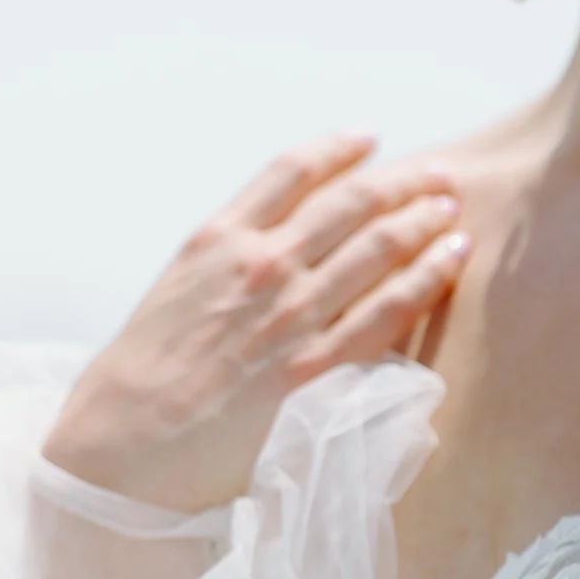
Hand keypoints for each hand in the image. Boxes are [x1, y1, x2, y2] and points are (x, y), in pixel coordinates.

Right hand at [42, 134, 468, 511]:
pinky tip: (453, 259)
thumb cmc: (146, 376)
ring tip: (452, 211)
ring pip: (375, 247)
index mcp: (218, 238)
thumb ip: (224, 266)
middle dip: (401, 183)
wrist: (126, 438)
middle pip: (348, 203)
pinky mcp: (313, 366)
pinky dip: (426, 277)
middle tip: (438, 177)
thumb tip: (267, 252)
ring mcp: (289, 314)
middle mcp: (259, 264)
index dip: (338, 149)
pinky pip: (385, 311)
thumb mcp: (177, 292)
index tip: (370, 139)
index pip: (290, 171)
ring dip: (423, 221)